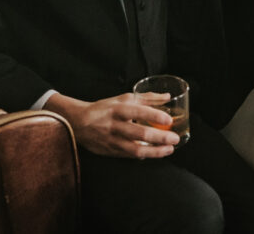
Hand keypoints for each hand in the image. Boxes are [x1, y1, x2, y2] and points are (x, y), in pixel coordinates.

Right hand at [45, 92, 179, 158]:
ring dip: (155, 151)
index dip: (154, 115)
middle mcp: (114, 125)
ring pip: (135, 149)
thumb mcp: (123, 98)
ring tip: (169, 150)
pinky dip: (144, 155)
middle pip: (139, 133)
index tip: (168, 119)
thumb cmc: (104, 108)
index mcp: (117, 109)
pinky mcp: (110, 152)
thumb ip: (146, 98)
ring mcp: (112, 141)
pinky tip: (155, 154)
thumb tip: (167, 97)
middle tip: (175, 138)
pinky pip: (129, 156)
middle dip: (160, 137)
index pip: (138, 111)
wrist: (78, 123)